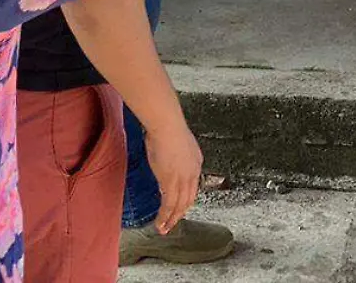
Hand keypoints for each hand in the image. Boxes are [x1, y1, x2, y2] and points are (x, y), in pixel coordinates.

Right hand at [143, 120, 203, 234]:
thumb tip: (164, 154)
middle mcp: (193, 173)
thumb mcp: (175, 141)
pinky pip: (168, 205)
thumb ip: (173, 152)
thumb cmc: (166, 126)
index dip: (185, 198)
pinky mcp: (171, 183)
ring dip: (172, 219)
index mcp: (196, 162)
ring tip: (164, 229)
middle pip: (188, 199)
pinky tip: (159, 224)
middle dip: (180, 213)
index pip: (192, 186)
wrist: (167, 126)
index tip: (178, 206)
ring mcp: (183, 179)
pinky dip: (164, 217)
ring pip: (179, 205)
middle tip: (172, 224)